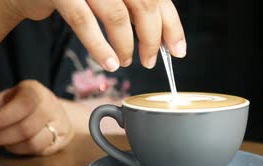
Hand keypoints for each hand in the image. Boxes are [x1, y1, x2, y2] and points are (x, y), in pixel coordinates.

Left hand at [0, 80, 73, 155]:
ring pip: (34, 142)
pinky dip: (21, 150)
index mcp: (35, 91)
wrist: (52, 111)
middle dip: (2, 136)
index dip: (1, 119)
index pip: (22, 106)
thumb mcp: (2, 102)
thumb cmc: (21, 105)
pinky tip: (13, 145)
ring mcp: (60, 123)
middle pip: (27, 127)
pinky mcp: (62, 139)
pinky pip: (40, 151)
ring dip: (10, 145)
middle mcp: (52, 106)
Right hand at [7, 0, 185, 69]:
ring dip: (125, 45)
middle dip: (151, 39)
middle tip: (150, 60)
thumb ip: (136, 9)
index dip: (172, 25)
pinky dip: (99, 46)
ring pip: (117, 15)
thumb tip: (167, 40)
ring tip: (125, 61)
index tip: (178, 50)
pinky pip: (84, 21)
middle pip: (144, 4)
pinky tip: (109, 62)